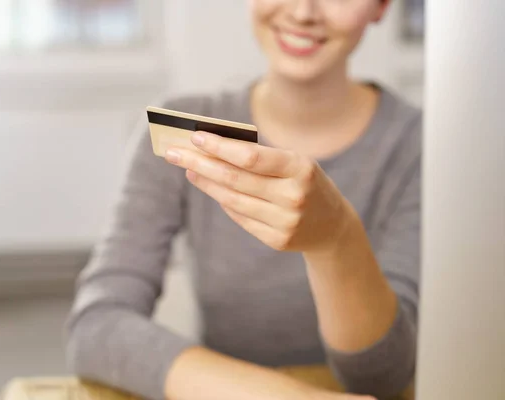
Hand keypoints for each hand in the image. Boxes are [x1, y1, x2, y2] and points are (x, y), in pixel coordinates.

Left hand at [164, 130, 357, 252]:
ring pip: (232, 200)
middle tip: (174, 153)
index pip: (251, 156)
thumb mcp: (294, 163)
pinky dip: (222, 200)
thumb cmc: (305, 183)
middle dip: (200, 163)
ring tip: (188, 168)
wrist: (333, 226)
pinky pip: (240, 217)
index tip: (195, 137)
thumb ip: (260, 157)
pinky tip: (209, 186)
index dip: (220, 147)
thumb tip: (211, 149)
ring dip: (206, 182)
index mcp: (300, 168)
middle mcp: (293, 196)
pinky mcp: (277, 240)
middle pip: (235, 179)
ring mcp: (286, 222)